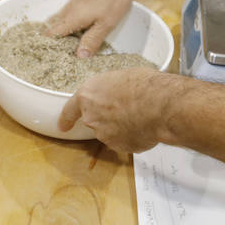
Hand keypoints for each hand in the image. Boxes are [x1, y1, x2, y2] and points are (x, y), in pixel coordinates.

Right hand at [45, 0, 136, 56]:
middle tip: (60, 50)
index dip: (48, 44)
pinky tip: (84, 22)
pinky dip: (73, 17)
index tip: (48, 54)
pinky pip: (72, 8)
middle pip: (56, 24)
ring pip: (64, 15)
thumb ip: (92, 40)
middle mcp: (70, 7)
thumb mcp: (106, 24)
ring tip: (72, 40)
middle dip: (56, 37)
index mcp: (73, 17)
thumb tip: (79, 56)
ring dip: (65, 27)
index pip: (53, 32)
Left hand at [58, 68, 182, 151]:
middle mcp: (92, 118)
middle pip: (96, 120)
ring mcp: (105, 135)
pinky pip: (125, 142)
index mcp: (88, 96)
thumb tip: (116, 93)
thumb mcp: (121, 77)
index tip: (63, 126)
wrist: (160, 105)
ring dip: (122, 126)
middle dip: (108, 117)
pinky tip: (145, 125)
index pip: (70, 110)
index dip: (67, 118)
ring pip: (111, 132)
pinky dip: (133, 136)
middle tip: (127, 107)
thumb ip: (111, 90)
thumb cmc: (144, 85)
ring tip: (141, 114)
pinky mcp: (121, 147)